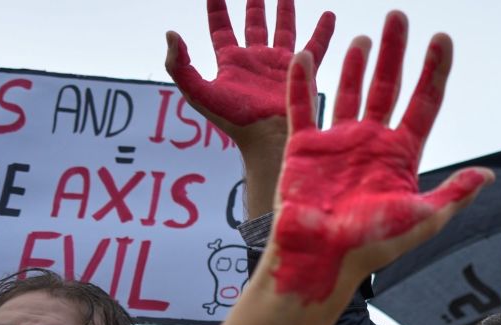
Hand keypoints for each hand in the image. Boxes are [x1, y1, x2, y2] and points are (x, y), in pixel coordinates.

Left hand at [166, 0, 333, 134]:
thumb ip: (179, 65)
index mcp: (231, 62)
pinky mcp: (301, 70)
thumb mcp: (197, 93)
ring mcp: (279, 64)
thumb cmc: (232, 120)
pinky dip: (323, 31)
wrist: (267, 136)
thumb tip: (171, 33)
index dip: (217, 9)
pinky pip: (315, 46)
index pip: (221, 28)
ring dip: (285, 11)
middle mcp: (256, 59)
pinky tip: (329, 15)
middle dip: (254, 6)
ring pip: (284, 30)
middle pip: (253, 25)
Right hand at [270, 12, 491, 303]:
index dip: (434, 72)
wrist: (321, 259)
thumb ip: (453, 194)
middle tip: (400, 17)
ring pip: (350, 92)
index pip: (424, 104)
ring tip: (366, 37)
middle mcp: (371, 144)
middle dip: (396, 54)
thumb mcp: (421, 218)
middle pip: (388, 88)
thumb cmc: (371, 245)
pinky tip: (307, 56)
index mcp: (401, 157)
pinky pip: (302, 107)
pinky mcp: (304, 148)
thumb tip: (488, 176)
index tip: (442, 39)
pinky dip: (303, 82)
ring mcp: (338, 143)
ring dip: (357, 64)